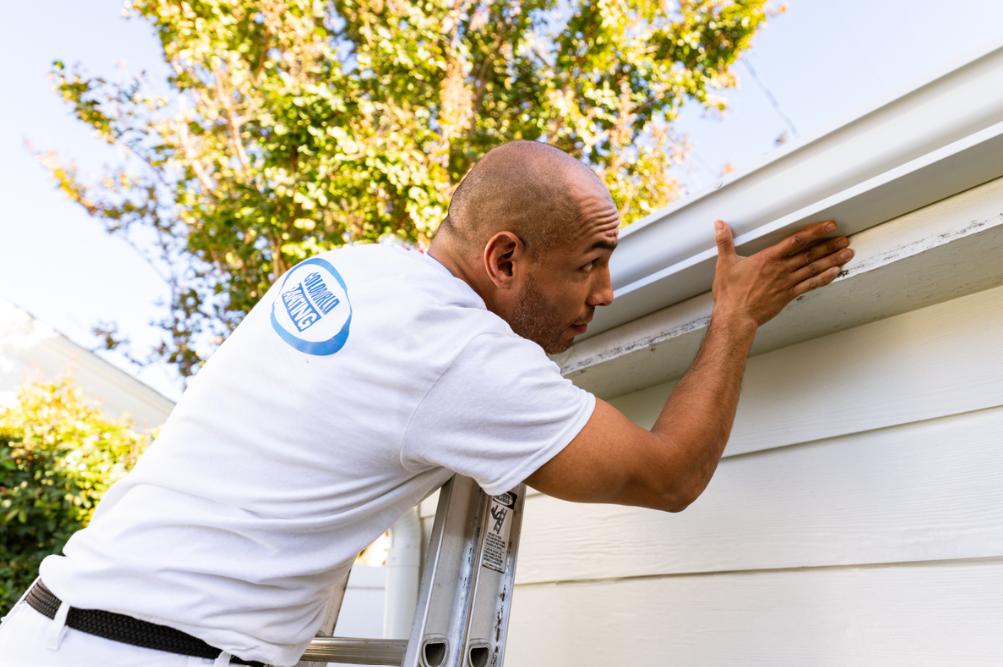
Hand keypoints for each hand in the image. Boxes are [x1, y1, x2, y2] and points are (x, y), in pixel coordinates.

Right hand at [711, 220, 852, 328]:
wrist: (735, 316)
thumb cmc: (730, 293)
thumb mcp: (725, 263)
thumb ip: (724, 242)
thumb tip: (719, 225)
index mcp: (768, 258)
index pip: (796, 240)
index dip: (815, 231)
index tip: (828, 226)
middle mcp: (781, 269)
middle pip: (811, 254)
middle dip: (829, 245)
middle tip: (844, 238)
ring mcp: (787, 283)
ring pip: (814, 268)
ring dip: (832, 259)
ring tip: (847, 252)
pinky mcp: (788, 295)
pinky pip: (810, 285)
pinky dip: (824, 278)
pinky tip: (835, 273)